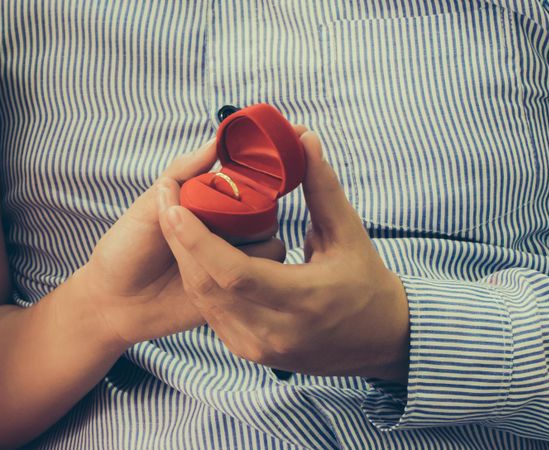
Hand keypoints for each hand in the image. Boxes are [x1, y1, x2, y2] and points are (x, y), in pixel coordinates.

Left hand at [72, 139, 286, 350]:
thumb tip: (216, 142)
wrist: (114, 304)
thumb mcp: (147, 207)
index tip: (247, 180)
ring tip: (208, 255)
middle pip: (262, 215)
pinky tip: (218, 278)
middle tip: (218, 227)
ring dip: (246, 248)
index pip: (244, 185)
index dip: (249, 181)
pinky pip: (260, 282)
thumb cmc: (125, 249)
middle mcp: (224, 231)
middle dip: (250, 217)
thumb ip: (181, 175)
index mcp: (206, 205)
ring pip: (267, 245)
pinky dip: (247, 277)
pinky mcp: (234, 293)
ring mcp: (231, 262)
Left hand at [157, 130, 410, 381]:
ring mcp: (259, 347)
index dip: (200, 241)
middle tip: (169, 205)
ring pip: (204, 300)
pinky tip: (196, 253)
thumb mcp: (349, 234)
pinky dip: (201, 281)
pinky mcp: (249, 352)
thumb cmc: (366, 284)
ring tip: (176, 223)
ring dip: (187, 260)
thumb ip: (322, 187)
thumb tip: (303, 138)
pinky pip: (212, 313)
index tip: (176, 208)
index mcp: (304, 299)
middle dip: (183, 244)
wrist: (379, 343)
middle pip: (210, 286)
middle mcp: (276, 331)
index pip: (236, 273)